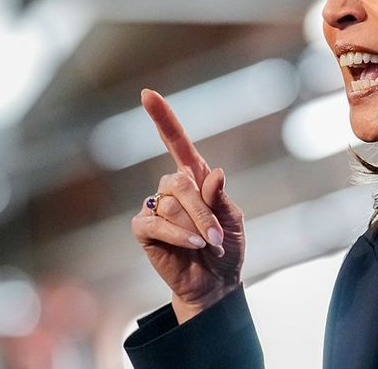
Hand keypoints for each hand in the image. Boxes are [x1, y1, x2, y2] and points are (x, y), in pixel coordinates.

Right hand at [131, 89, 245, 322]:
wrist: (214, 283)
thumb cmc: (226, 248)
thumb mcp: (234, 221)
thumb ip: (221, 198)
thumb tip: (214, 172)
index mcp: (195, 178)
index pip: (176, 142)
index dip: (163, 119)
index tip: (147, 94)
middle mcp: (173, 188)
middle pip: (181, 182)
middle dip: (203, 212)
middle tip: (217, 238)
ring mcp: (155, 206)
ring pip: (172, 204)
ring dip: (195, 228)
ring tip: (206, 246)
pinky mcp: (144, 229)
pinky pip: (155, 223)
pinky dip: (177, 235)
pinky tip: (190, 246)